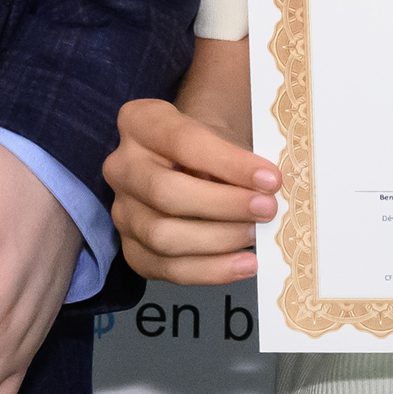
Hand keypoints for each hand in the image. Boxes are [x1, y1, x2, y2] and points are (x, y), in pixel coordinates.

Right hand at [104, 91, 274, 287]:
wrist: (187, 164)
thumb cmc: (208, 148)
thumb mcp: (220, 136)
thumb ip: (237, 158)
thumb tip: (267, 190)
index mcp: (140, 122)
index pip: (184, 142)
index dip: (230, 164)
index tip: (271, 179)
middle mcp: (121, 166)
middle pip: (165, 192)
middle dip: (223, 205)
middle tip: (266, 209)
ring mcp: (121, 211)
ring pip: (163, 236)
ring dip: (218, 240)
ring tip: (254, 234)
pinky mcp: (131, 249)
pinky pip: (167, 269)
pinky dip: (210, 271)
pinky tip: (243, 264)